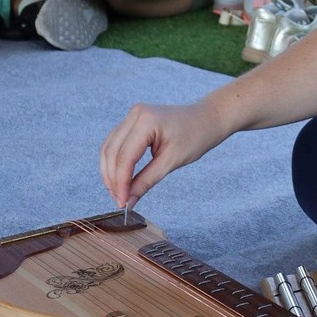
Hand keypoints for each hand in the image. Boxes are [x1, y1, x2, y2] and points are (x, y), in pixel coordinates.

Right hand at [99, 98, 226, 207]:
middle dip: (112, 179)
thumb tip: (128, 200)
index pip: (124, 157)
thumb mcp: (172, 162)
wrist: (207, 120)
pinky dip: (116, 162)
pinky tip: (120, 178)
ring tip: (118, 193)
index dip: (120, 182)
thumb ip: (146, 181)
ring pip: (109, 148)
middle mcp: (135, 114)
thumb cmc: (196, 137)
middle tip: (119, 201)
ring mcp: (132, 115)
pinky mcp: (133, 121)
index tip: (121, 202)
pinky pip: (116, 143)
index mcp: (146, 121)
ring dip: (110, 172)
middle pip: (111, 152)